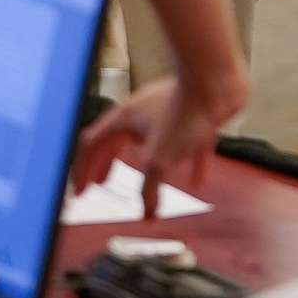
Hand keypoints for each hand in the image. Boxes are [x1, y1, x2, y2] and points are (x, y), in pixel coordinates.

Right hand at [73, 70, 250, 215]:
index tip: (80, 191)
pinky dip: (187, 163)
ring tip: (145, 181)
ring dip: (142, 163)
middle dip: (106, 164)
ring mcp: (167, 112)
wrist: (217, 82)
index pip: (91, 146)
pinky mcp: (193, 115)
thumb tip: (147, 215)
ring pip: (148, 141)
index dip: (82, 170)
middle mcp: (140, 113)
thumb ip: (149, 190)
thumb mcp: (158, 160)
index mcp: (122, 120)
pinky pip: (188, 144)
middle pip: (115, 142)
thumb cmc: (184, 112)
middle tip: (101, 184)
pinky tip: (196, 181)